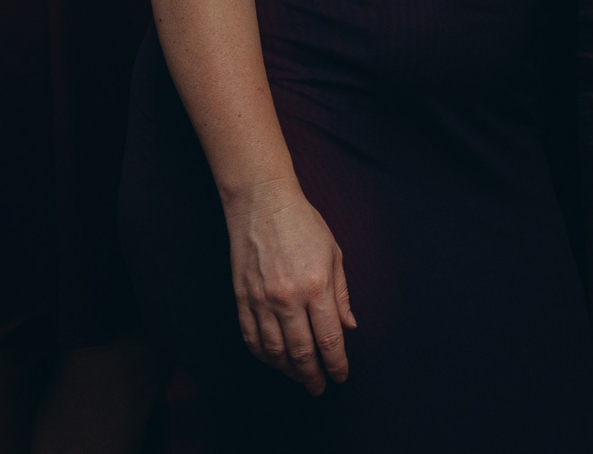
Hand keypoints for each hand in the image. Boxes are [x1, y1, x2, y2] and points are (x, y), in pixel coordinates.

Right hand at [225, 177, 355, 393]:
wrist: (262, 204)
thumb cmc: (304, 224)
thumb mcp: (334, 254)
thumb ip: (341, 295)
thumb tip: (350, 327)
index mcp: (316, 286)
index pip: (329, 338)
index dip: (336, 363)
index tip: (340, 376)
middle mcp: (288, 298)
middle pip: (301, 352)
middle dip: (313, 375)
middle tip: (319, 388)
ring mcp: (261, 300)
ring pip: (274, 351)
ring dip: (288, 371)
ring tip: (299, 377)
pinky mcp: (241, 299)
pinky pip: (251, 338)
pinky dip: (263, 356)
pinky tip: (273, 361)